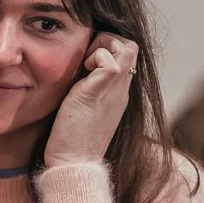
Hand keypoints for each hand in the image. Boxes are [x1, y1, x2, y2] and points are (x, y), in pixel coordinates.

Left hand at [43, 34, 137, 166]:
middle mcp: (121, 89)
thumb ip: (85, 88)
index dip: (108, 46)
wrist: (73, 163)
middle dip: (108, 40)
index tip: (85, 58)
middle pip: (131, 46)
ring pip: (127, 48)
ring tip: (84, 64)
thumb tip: (74, 73)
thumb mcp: (83, 106)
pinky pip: (111, 62)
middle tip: (85, 57)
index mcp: (117, 92)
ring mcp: (114, 91)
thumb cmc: (72, 140)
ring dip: (103, 46)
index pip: (127, 55)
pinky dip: (96, 57)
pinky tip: (80, 74)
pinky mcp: (99, 94)